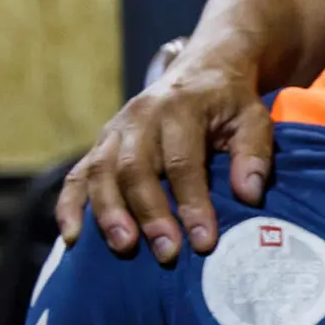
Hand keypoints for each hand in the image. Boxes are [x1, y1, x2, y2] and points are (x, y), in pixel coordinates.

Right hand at [56, 36, 274, 264]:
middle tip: (167, 253)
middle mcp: (141, 118)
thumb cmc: (230, 103)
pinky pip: (76, 176)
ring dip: (109, 213)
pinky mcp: (100, 145)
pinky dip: (69, 206)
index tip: (204, 242)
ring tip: (124, 248)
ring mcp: (114, 131)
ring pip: (101, 172)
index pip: (183, 162)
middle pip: (135, 169)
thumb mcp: (254, 118)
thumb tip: (249, 194)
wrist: (203, 71)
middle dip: (149, 214)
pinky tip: (72, 238)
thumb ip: (254, 154)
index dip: (193, 203)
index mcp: (180, 109)